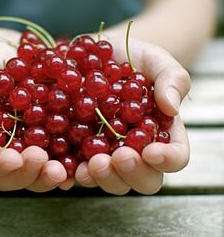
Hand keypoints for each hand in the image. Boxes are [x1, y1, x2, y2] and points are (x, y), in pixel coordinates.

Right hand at [0, 32, 71, 191]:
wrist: (21, 56)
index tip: (12, 159)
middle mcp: (9, 148)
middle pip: (12, 175)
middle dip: (27, 174)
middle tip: (41, 160)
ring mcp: (33, 147)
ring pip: (38, 175)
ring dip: (49, 176)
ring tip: (61, 169)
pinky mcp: (55, 141)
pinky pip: (62, 159)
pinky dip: (70, 166)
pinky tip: (80, 164)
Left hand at [75, 36, 190, 194]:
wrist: (102, 57)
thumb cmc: (134, 60)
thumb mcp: (157, 62)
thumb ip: (172, 80)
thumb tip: (171, 107)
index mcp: (160, 133)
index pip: (174, 156)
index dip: (167, 160)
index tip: (152, 152)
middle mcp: (137, 150)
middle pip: (144, 178)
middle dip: (132, 173)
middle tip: (119, 157)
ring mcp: (108, 153)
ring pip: (112, 179)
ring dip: (102, 176)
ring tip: (92, 163)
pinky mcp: (82, 149)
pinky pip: (78, 168)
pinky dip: (71, 173)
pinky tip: (63, 169)